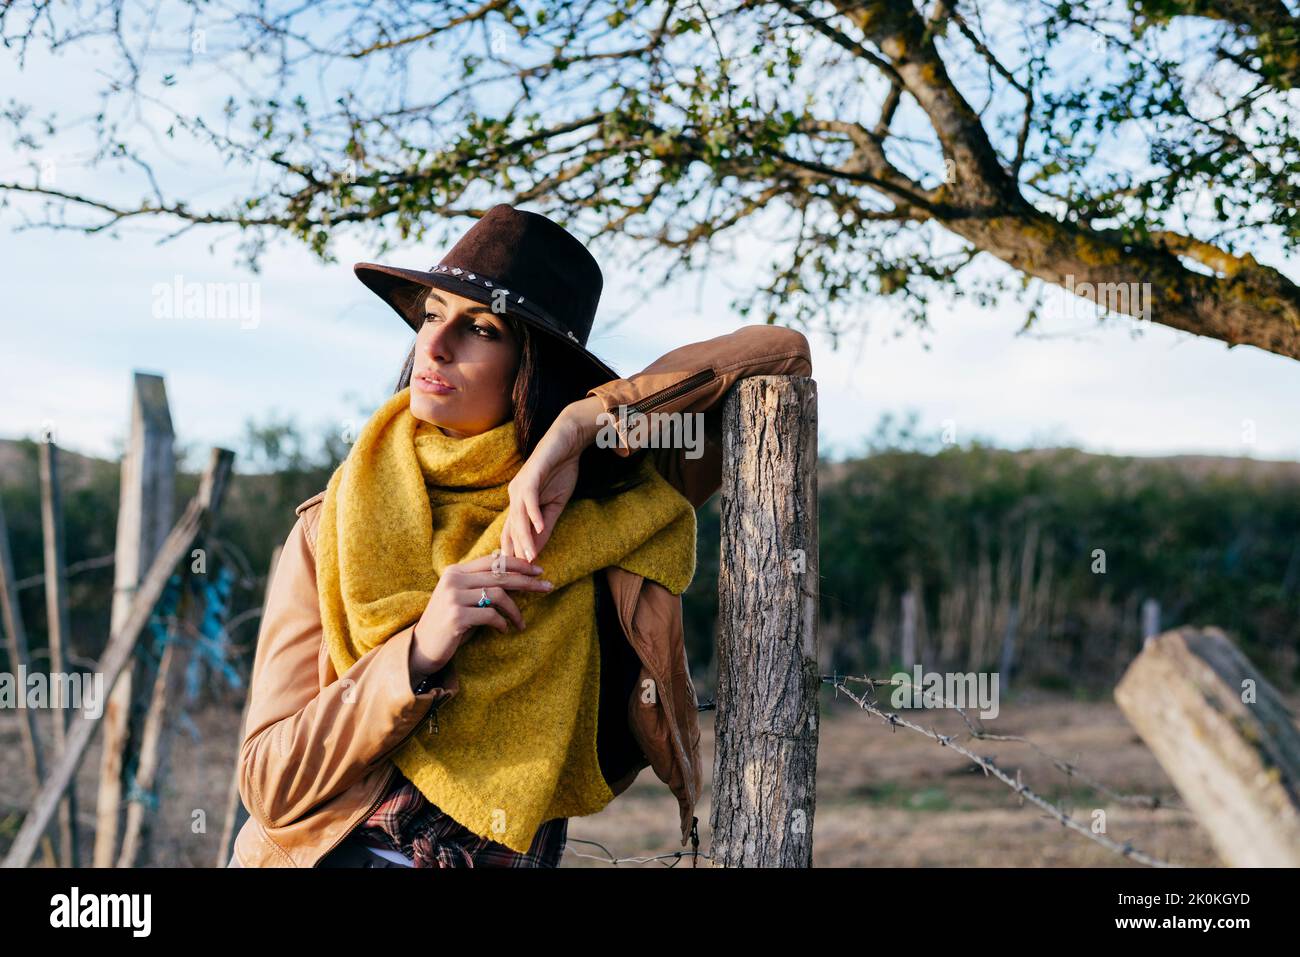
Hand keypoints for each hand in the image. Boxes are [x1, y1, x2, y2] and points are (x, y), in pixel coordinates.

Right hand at [409, 553, 552, 676]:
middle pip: (500, 575)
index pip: (493, 560)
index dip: (518, 564)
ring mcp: (453, 597)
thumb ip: (481, 585)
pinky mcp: (457, 616)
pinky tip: (504, 630)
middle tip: (547, 587)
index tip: (538, 571)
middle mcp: (453, 580)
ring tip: (521, 623)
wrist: (423, 648)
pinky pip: (491, 615)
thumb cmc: (449, 623)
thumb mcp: (463, 599)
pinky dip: (502, 623)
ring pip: (498, 594)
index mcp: (455, 571)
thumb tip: (515, 575)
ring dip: (515, 610)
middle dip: (527, 582)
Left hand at [500, 396, 603, 562]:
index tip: (521, 575)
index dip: (515, 554)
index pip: (513, 533)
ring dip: (525, 539)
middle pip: (511, 530)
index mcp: (518, 503)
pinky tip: (541, 528)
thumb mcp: (555, 505)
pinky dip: (535, 515)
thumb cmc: (561, 470)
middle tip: (522, 574)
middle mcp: (514, 496)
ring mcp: (520, 486)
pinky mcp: (530, 476)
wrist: (568, 441)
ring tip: (531, 557)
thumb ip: (546, 526)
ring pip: (518, 518)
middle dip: (516, 553)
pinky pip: (529, 500)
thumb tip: (538, 549)